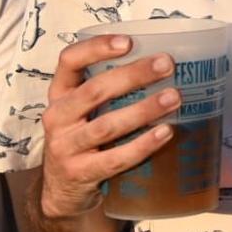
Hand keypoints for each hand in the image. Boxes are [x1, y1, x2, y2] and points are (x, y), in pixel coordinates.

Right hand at [40, 35, 178, 219]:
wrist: (62, 190)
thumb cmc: (83, 137)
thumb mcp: (83, 109)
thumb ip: (108, 88)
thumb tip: (161, 63)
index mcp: (60, 93)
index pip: (69, 60)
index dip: (96, 47)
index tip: (128, 41)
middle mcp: (58, 117)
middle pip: (94, 90)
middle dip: (133, 75)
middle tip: (166, 64)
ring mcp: (66, 147)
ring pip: (106, 125)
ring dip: (143, 110)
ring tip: (173, 98)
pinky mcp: (81, 173)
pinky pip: (116, 158)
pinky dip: (143, 145)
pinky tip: (165, 133)